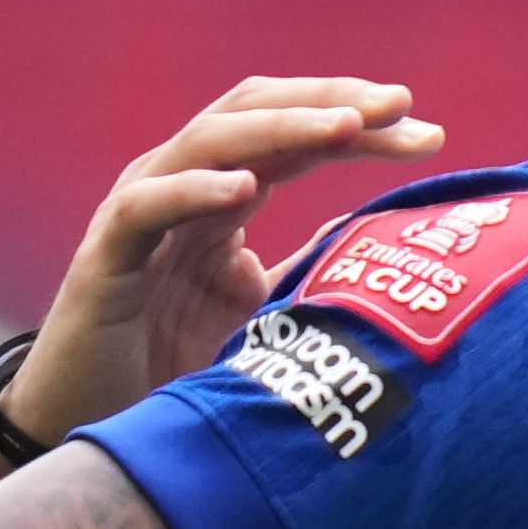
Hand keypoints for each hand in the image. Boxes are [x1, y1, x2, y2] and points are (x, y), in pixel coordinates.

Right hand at [8, 79, 445, 452]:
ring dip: (279, 130)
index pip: (296, 134)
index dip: (359, 124)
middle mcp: (182, 188)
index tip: (429, 131)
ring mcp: (140, 215)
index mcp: (226, 196)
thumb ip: (314, 270)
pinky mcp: (105, 260)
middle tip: (399, 106)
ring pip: (206, 144)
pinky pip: (144, 210)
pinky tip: (242, 188)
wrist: (98, 424)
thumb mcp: (272, 312)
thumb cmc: (182, 365)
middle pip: (256, 115)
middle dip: (330, 104)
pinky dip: (192, 192)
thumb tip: (386, 248)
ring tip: (343, 127)